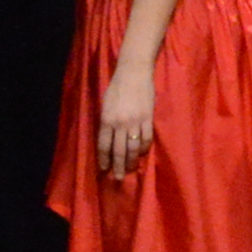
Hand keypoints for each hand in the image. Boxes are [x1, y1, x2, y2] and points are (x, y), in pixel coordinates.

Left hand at [98, 61, 160, 178]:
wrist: (134, 73)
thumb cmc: (116, 87)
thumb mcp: (105, 105)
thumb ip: (106, 122)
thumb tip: (108, 138)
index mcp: (106, 120)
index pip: (103, 145)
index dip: (104, 159)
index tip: (104, 169)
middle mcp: (120, 124)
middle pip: (118, 151)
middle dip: (117, 166)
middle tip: (118, 178)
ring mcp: (135, 122)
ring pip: (133, 148)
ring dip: (131, 161)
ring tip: (130, 170)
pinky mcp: (148, 119)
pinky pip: (146, 138)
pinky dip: (144, 148)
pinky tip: (141, 154)